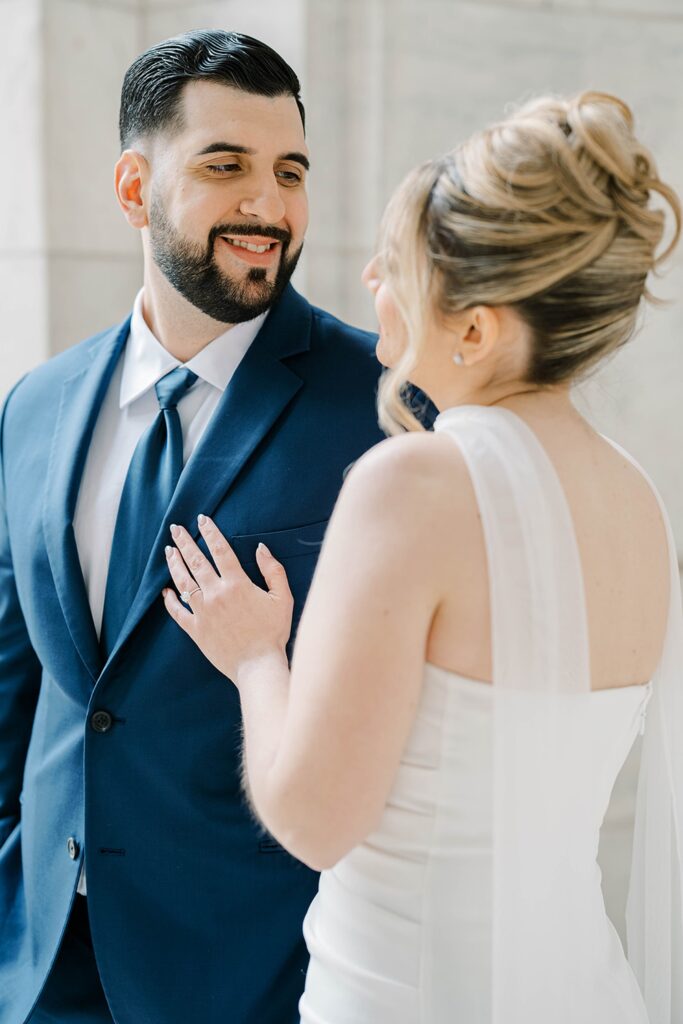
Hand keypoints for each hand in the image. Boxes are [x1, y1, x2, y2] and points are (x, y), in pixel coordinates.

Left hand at [163, 515, 293, 682]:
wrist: (258, 665)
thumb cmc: (273, 632)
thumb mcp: (282, 598)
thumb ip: (273, 570)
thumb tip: (261, 549)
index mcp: (237, 584)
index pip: (220, 549)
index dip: (210, 532)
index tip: (201, 519)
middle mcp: (216, 594)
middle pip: (196, 561)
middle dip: (184, 542)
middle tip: (175, 528)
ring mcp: (203, 612)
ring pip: (183, 582)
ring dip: (175, 564)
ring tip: (168, 551)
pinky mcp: (195, 630)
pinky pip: (178, 612)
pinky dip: (170, 601)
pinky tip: (166, 591)